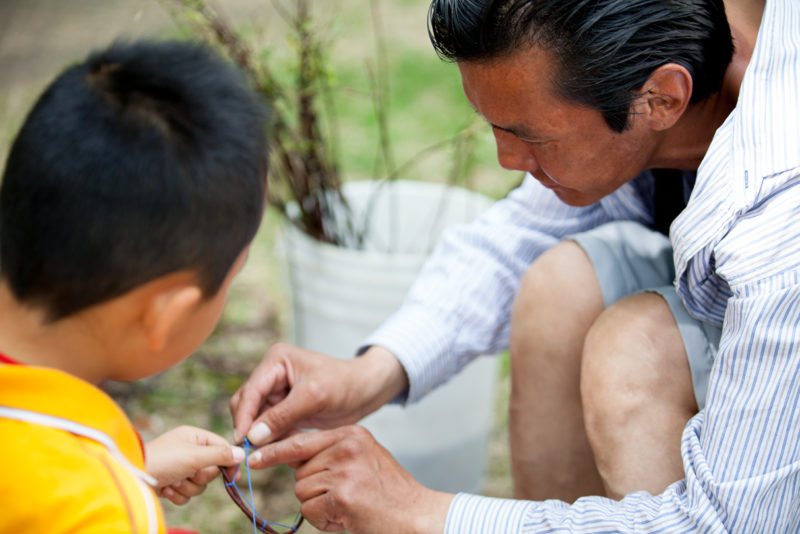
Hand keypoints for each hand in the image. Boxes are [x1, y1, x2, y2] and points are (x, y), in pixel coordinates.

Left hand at [145, 425, 244, 504]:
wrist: (134, 477)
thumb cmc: (164, 460)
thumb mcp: (195, 456)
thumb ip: (219, 455)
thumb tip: (242, 454)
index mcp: (195, 437)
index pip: (221, 447)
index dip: (228, 462)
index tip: (234, 477)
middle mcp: (189, 451)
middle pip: (211, 469)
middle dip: (200, 476)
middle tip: (190, 474)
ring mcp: (181, 468)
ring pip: (200, 484)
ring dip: (188, 487)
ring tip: (174, 482)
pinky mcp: (173, 482)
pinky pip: (187, 493)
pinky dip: (178, 494)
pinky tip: (166, 489)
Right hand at [230, 343, 407, 445]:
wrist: (365, 391)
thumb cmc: (344, 384)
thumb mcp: (313, 397)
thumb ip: (282, 416)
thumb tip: (253, 436)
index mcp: (276, 360)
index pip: (251, 390)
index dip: (244, 417)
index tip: (242, 441)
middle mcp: (271, 373)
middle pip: (246, 404)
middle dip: (248, 428)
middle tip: (249, 454)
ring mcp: (276, 391)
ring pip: (255, 418)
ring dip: (260, 436)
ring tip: (266, 454)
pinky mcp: (283, 408)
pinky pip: (269, 427)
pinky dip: (272, 439)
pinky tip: (281, 450)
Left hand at [250, 425, 453, 533]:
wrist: (416, 515)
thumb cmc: (389, 492)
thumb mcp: (364, 457)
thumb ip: (332, 452)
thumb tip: (290, 456)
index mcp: (351, 433)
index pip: (301, 440)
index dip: (274, 451)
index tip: (253, 458)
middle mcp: (346, 446)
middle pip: (299, 470)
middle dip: (313, 489)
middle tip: (343, 496)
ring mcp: (344, 470)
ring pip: (302, 490)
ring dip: (319, 506)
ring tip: (348, 506)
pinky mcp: (342, 495)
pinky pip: (310, 510)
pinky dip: (324, 520)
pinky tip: (348, 517)